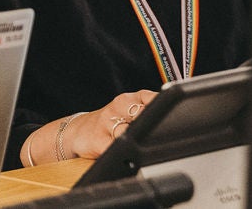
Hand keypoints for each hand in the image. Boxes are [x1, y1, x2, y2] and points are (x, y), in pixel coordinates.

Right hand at [20, 89, 157, 165]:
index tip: (168, 113)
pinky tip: (126, 153)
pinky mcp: (97, 140)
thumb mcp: (127, 109)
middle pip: (140, 114)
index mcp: (127, 99)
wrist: (78, 131)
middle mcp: (117, 108)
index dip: (158, 105)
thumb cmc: (109, 120)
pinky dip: (122, 151)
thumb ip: (146, 109)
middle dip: (148, 123)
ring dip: (135, 138)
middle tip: (157, 130)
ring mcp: (106, 123)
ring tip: (140, 142)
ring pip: (126, 131)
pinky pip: (113, 147)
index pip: (148, 98)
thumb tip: (173, 116)